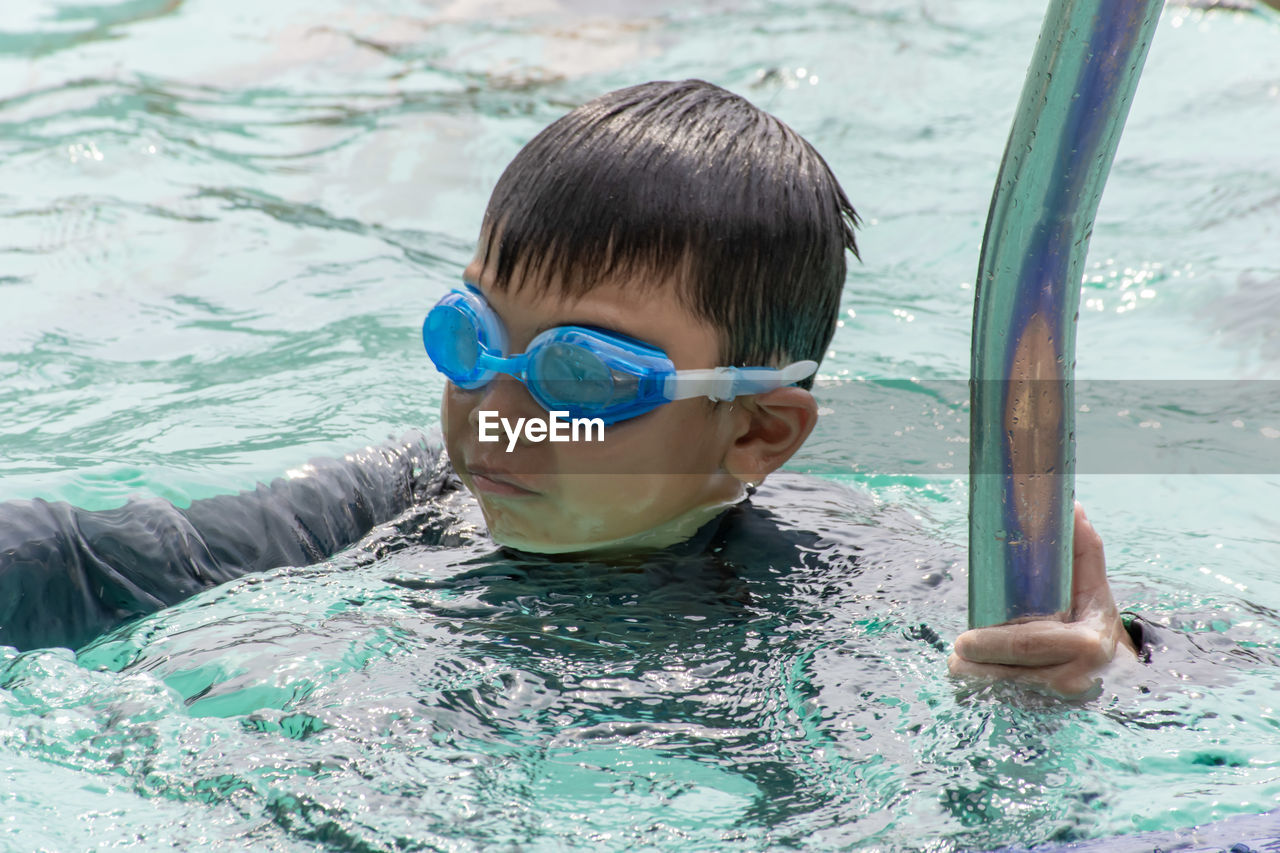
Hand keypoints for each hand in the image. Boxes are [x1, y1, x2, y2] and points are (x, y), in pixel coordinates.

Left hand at [948, 502, 1137, 697]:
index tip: (962, 641)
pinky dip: (987, 695)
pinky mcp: (1049, 716)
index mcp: (1087, 642)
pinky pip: (1007, 705)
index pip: (1027, 644)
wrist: (1118, 673)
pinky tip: (976, 684)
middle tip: (955, 655)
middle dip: (974, 665)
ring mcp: (1061, 701)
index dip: (991, 644)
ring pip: (1004, 692)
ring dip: (977, 680)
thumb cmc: (1094, 620)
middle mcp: (1076, 678)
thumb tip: (1070, 505)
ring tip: (961, 667)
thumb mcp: (1093, 587)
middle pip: (1009, 673)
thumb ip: (1083, 549)